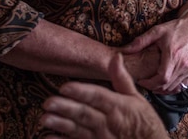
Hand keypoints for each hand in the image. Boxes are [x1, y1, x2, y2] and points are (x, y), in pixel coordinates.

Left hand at [41, 53, 167, 138]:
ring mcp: (100, 138)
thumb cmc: (143, 121)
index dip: (81, 92)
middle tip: (48, 102)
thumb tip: (115, 57)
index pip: (98, 97)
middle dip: (66, 108)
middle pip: (85, 114)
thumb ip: (122, 79)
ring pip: (78, 130)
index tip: (65, 86)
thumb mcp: (136, 98)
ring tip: (44, 118)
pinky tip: (48, 137)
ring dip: (61, 124)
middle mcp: (108, 123)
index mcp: (118, 106)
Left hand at [123, 13, 187, 93]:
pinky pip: (182, 86)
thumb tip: (125, 50)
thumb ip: (141, 41)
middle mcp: (183, 65)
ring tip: (153, 83)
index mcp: (173, 55)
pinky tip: (166, 83)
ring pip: (174, 88)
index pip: (162, 79)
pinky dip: (173, 88)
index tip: (142, 81)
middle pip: (167, 86)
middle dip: (154, 87)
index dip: (150, 84)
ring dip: (163, 89)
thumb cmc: (177, 28)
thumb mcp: (157, 31)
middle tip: (145, 82)